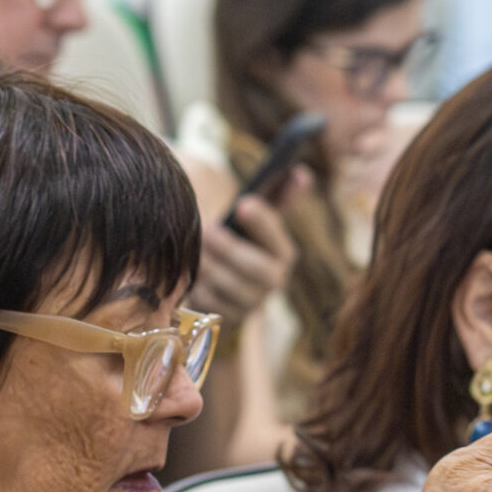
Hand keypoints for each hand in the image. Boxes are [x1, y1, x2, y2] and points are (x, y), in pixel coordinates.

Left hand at [187, 170, 303, 321]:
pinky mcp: (227, 319)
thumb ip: (279, 196)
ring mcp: (251, 304)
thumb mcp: (258, 220)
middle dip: (228, 248)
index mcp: (283, 254)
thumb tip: (303, 173)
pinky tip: (188, 273)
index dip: (261, 222)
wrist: (226, 283)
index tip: (242, 204)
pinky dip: (197, 286)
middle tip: (207, 230)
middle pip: (252, 267)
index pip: (277, 238)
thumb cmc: (242, 241)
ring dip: (207, 264)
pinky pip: (208, 303)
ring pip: (226, 285)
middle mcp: (273, 282)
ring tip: (193, 249)